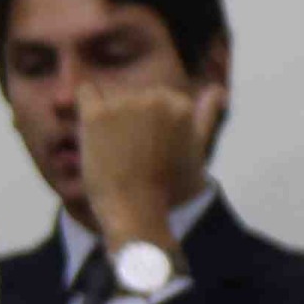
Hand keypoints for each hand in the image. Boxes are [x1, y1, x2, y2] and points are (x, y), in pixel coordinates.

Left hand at [73, 78, 224, 246]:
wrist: (137, 212)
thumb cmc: (168, 188)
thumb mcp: (198, 151)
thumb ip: (208, 117)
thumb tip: (218, 91)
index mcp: (181, 105)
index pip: (156, 99)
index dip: (151, 125)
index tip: (152, 151)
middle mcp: (155, 97)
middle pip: (133, 96)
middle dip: (129, 119)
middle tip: (134, 155)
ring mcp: (125, 104)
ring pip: (110, 99)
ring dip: (109, 119)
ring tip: (116, 153)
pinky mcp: (97, 114)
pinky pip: (86, 93)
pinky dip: (86, 105)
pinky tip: (93, 129)